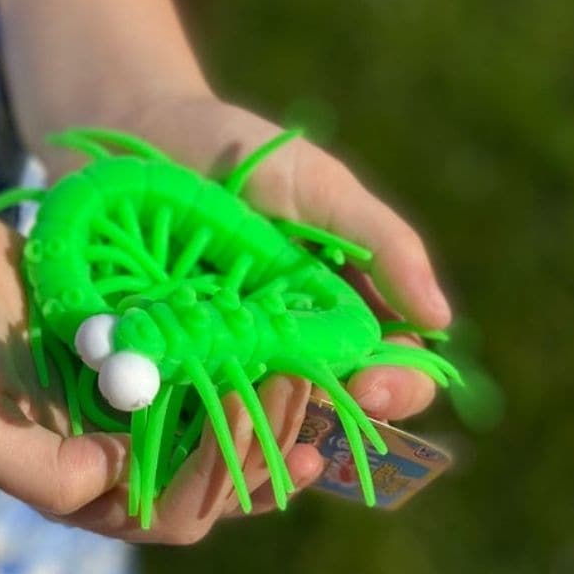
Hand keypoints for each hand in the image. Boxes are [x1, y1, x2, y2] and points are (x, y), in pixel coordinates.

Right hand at [0, 199, 320, 543]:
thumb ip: (39, 474)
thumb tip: (117, 481)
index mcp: (72, 485)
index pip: (168, 510)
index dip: (223, 478)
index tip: (254, 410)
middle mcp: (101, 450)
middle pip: (203, 473)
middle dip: (257, 441)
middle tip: (299, 388)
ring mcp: (113, 398)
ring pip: (206, 418)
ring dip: (255, 400)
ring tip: (302, 365)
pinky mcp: (118, 346)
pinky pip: (186, 359)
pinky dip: (225, 350)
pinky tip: (263, 323)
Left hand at [95, 91, 453, 511]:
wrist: (133, 138)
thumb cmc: (234, 154)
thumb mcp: (315, 188)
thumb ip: (380, 244)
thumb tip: (440, 319)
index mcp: (335, 313)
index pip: (386, 369)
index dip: (394, 386)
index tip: (373, 383)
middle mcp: (284, 350)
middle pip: (327, 410)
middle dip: (332, 419)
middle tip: (317, 405)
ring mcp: (221, 365)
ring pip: (257, 427)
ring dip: (264, 435)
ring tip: (252, 418)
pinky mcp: (160, 370)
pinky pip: (183, 417)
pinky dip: (193, 431)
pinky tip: (194, 428)